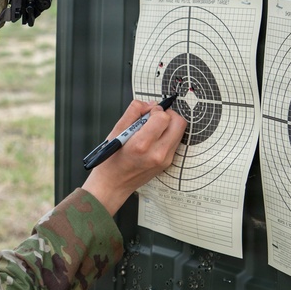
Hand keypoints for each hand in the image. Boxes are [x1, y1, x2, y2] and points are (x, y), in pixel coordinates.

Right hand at [81, 98, 186, 214]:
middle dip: (168, 115)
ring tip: (152, 128)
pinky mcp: (168, 163)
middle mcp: (157, 153)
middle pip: (179, 123)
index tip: (148, 112)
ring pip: (179, 132)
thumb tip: (148, 104)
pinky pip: (175, 141)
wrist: (113, 185)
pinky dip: (167, 135)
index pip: (163, 118)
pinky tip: (153, 138)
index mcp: (142, 145)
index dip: (156, 110)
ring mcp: (165, 160)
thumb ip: (133, 113)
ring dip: (169, 125)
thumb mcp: (116, 132)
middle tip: (155, 117)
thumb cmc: (111, 161)